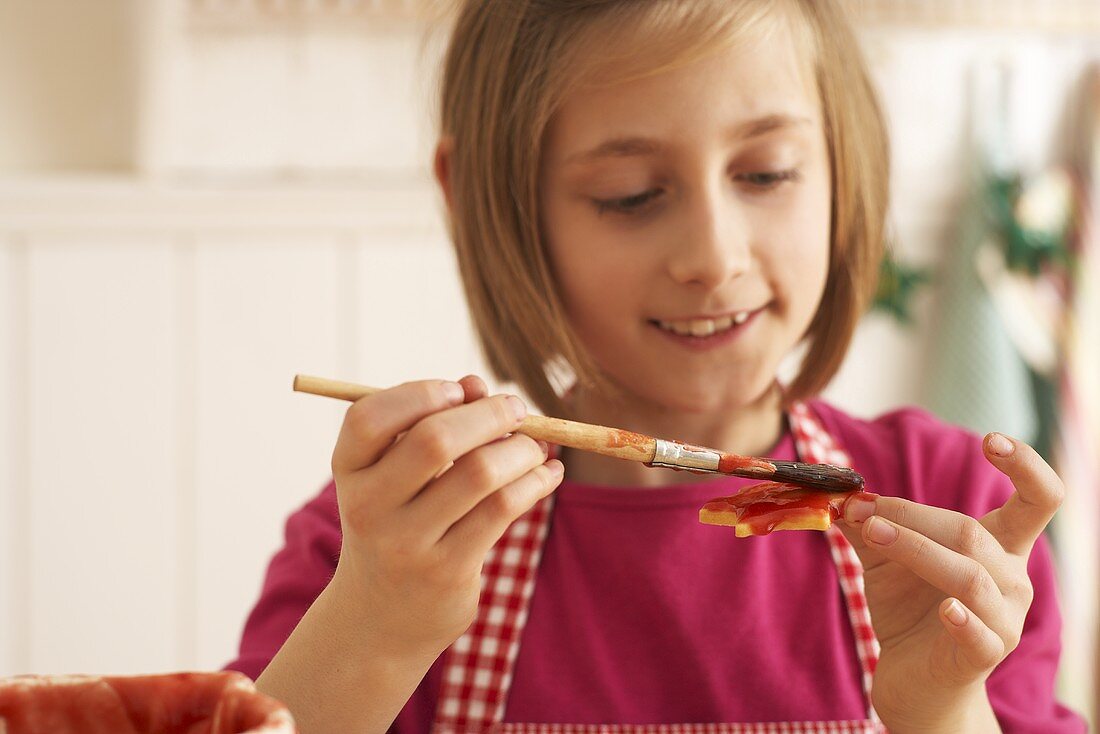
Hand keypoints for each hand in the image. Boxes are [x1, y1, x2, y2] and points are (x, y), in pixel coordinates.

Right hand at [327, 375, 563, 661]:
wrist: (380, 620)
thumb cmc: (397, 523)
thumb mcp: (396, 476)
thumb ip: (429, 423)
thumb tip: (478, 385)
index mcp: (349, 471)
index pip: (370, 418)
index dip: (420, 394)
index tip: (459, 392)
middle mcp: (369, 507)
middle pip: (433, 440)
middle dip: (488, 414)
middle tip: (517, 408)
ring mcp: (407, 543)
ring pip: (479, 473)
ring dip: (520, 449)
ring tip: (535, 446)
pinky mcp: (448, 570)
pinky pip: (503, 509)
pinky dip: (535, 481)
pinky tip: (548, 474)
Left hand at [837, 432, 1064, 731]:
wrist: (913, 681)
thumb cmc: (908, 609)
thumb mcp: (884, 558)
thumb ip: (868, 520)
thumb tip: (839, 489)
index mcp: (998, 547)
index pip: (1039, 499)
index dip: (1025, 465)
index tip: (990, 440)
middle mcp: (1011, 579)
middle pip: (972, 532)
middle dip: (913, 516)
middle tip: (863, 511)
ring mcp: (1002, 620)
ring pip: (969, 574)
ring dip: (916, 548)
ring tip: (873, 534)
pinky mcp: (982, 655)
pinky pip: (980, 632)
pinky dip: (963, 618)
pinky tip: (946, 610)